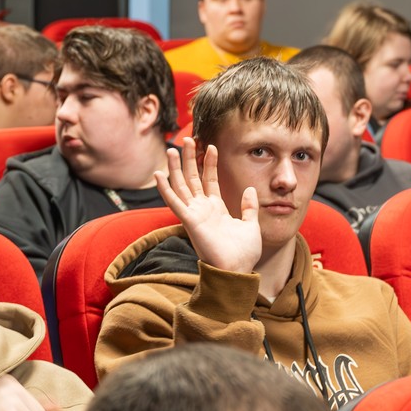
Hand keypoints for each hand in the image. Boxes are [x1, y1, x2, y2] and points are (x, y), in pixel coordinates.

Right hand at [155, 137, 261, 275]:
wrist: (238, 270)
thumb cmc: (244, 253)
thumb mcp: (251, 225)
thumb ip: (248, 207)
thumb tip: (250, 188)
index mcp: (216, 209)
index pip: (210, 180)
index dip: (209, 164)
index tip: (211, 147)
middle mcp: (202, 210)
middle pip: (192, 179)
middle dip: (189, 159)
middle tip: (187, 139)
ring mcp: (195, 215)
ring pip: (181, 186)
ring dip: (175, 168)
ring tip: (171, 149)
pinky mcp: (190, 221)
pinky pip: (175, 202)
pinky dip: (166, 189)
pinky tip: (159, 175)